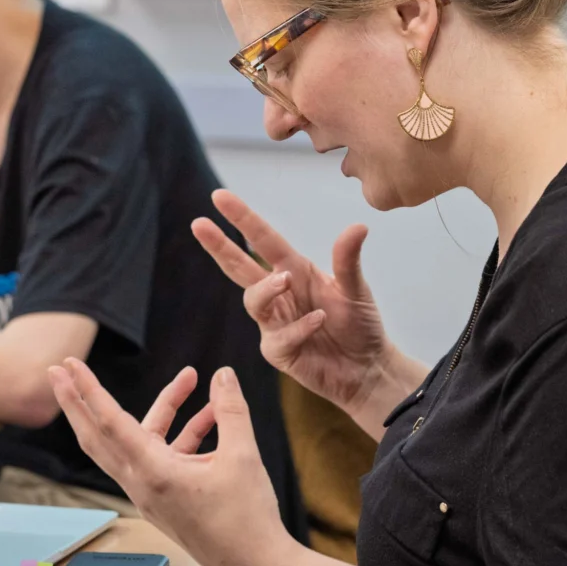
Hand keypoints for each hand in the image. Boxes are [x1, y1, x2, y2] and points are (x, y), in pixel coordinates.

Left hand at [49, 358, 294, 565]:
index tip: (68, 365)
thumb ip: (231, 410)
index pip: (109, 422)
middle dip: (79, 401)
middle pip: (97, 436)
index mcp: (153, 473)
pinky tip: (212, 418)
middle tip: (62, 370)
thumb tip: (223, 374)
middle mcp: (142, 485)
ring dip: (160, 410)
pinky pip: (161, 457)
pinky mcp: (165, 501)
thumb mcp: (242, 455)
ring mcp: (151, 495)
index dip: (88, 389)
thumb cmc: (247, 518)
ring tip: (190, 379)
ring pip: (135, 443)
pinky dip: (179, 435)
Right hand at [192, 189, 393, 414]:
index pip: (262, 239)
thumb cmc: (358, 325)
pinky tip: (318, 319)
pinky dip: (298, 327)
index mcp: (293, 270)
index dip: (241, 218)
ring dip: (266, 289)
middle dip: (219, 246)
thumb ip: (348, 260)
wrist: (367, 368)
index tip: (219, 197)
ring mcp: (274, 323)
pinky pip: (279, 336)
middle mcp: (279, 294)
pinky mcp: (278, 351)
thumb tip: (358, 226)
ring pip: (254, 301)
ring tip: (286, 279)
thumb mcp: (355, 288)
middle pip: (239, 266)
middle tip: (199, 224)